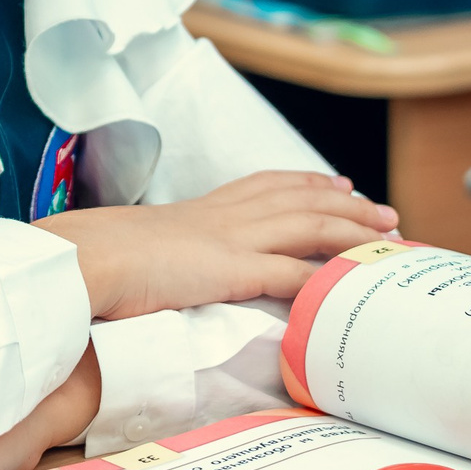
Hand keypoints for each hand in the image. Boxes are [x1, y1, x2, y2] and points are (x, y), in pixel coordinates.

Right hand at [40, 170, 396, 319]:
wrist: (81, 259)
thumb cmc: (93, 259)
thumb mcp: (132, 249)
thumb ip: (154, 255)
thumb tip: (152, 271)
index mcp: (198, 211)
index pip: (264, 187)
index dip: (304, 184)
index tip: (335, 184)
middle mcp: (222, 217)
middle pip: (300, 200)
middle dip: (347, 205)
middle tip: (384, 211)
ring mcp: (230, 241)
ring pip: (310, 227)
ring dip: (354, 233)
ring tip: (389, 239)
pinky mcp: (233, 270)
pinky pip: (294, 273)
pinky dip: (326, 278)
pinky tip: (351, 285)